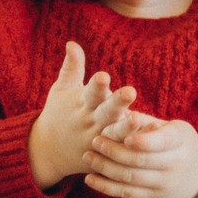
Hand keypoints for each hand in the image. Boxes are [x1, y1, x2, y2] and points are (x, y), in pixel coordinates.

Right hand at [27, 42, 137, 189]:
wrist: (46, 151)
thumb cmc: (59, 113)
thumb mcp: (62, 90)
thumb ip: (72, 68)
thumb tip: (72, 43)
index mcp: (82, 103)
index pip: (90, 92)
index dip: (97, 84)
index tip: (104, 75)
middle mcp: (91, 120)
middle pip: (106, 111)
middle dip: (117, 102)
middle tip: (131, 91)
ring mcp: (98, 139)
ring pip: (114, 133)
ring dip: (125, 128)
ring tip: (139, 119)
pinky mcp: (104, 155)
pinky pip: (121, 150)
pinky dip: (134, 146)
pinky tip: (151, 137)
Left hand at [85, 112, 197, 197]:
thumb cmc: (179, 143)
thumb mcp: (172, 127)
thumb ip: (146, 122)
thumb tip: (120, 113)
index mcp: (181, 140)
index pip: (162, 141)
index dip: (143, 141)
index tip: (124, 136)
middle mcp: (176, 163)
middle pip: (140, 160)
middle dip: (113, 151)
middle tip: (95, 141)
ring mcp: (165, 183)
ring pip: (130, 178)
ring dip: (104, 167)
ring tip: (88, 156)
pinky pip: (127, 193)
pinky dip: (106, 187)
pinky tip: (90, 179)